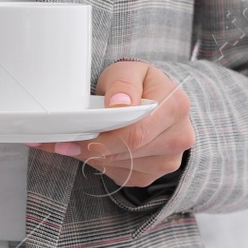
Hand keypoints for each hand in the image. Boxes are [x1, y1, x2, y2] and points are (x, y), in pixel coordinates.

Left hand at [38, 59, 191, 187]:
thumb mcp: (128, 70)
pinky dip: (107, 165)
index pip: (135, 133)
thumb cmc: (138, 84)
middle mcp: (179, 136)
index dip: (101, 139)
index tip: (74, 139)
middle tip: (68, 143)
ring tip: (85, 141)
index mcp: (175, 106)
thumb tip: (118, 103)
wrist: (152, 98)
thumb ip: (123, 83)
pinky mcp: (157, 173)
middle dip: (93, 149)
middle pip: (129, 152)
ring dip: (98, 158)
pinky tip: (103, 149)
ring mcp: (170, 158)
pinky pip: (125, 177)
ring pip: (124, 167)